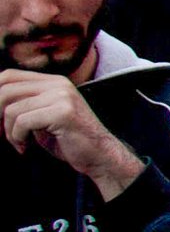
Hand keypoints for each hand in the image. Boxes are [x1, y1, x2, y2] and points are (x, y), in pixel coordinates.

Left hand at [0, 71, 144, 196]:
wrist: (99, 155)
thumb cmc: (68, 139)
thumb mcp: (42, 115)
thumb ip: (24, 103)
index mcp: (53, 81)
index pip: (9, 76)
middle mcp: (58, 84)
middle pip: (6, 90)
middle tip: (0, 133)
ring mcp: (62, 96)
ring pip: (12, 109)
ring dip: (8, 132)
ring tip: (18, 143)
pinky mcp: (63, 112)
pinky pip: (23, 122)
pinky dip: (17, 138)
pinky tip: (25, 147)